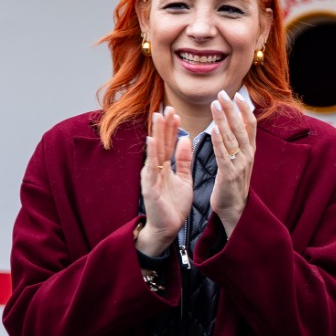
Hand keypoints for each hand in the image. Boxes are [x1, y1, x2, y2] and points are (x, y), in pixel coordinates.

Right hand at [137, 107, 192, 256]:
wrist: (167, 228)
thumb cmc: (173, 204)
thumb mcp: (184, 178)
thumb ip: (183, 160)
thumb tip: (186, 139)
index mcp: (164, 166)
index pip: (168, 143)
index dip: (172, 127)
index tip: (176, 111)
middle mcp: (155, 168)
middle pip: (160, 142)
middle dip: (164, 125)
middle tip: (168, 106)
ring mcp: (151, 177)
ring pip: (154, 151)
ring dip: (157, 133)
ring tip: (158, 116)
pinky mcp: (150, 188)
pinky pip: (151, 168)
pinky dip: (151, 154)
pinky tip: (152, 141)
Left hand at [209, 90, 257, 234]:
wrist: (236, 210)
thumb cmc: (234, 185)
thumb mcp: (240, 162)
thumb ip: (239, 145)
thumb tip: (238, 128)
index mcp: (250, 151)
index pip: (250, 125)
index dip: (245, 110)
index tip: (238, 95)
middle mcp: (248, 155)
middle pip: (241, 127)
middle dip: (232, 109)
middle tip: (223, 94)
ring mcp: (240, 164)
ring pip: (232, 137)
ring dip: (223, 120)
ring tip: (216, 104)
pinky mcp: (229, 174)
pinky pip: (224, 154)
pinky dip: (219, 141)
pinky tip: (214, 129)